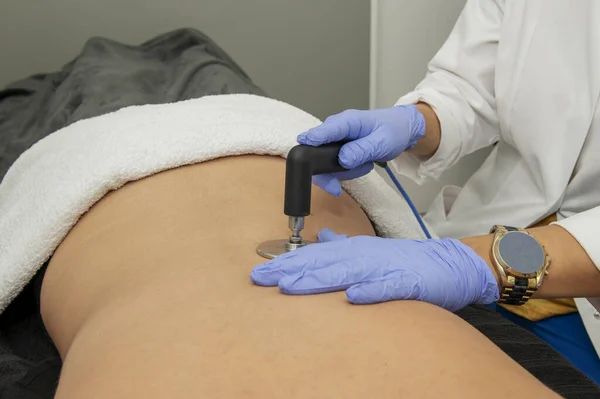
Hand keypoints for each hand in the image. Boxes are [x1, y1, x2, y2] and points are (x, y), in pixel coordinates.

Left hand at [250, 228, 499, 311]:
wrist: (448, 263)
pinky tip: (352, 297)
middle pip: (322, 263)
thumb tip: (321, 236)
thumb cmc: (405, 261)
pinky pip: (386, 288)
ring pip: (346, 273)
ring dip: (317, 279)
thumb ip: (343, 245)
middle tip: (261, 278)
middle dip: (290, 271)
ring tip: (290, 286)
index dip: (287, 263)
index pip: (314, 256)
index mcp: (354, 250)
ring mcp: (384, 268)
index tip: (260, 272)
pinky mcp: (407, 282)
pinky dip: (370, 291)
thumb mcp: (369, 251)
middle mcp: (364, 256)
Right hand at [298, 105, 425, 195]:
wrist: (402, 129)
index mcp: (347, 122)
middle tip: (335, 189)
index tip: (300, 155)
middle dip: (327, 172)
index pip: (324, 131)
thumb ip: (361, 151)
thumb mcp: (381, 142)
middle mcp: (337, 129)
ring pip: (326, 162)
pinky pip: (335, 164)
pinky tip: (363, 165)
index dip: (311, 142)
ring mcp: (337, 139)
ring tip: (366, 166)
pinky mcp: (339, 148)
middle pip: (317, 151)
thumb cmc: (393, 130)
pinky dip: (348, 170)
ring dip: (344, 171)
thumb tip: (342, 160)